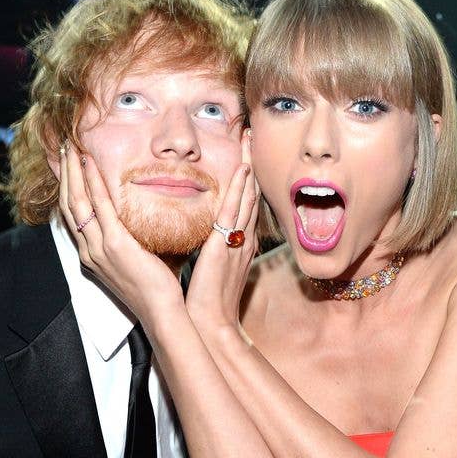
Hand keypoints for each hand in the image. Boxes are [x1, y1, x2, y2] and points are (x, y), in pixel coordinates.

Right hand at [58, 143, 183, 328]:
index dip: (67, 188)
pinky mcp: (115, 244)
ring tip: (71, 147)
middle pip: (69, 204)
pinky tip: (90, 163)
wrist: (161, 312)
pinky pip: (100, 206)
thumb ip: (137, 236)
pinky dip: (93, 182)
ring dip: (73, 171)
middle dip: (65, 174)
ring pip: (77, 202)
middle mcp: (90, 251)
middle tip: (64, 147)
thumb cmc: (157, 288)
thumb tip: (150, 214)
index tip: (67, 165)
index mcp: (93, 256)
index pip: (72, 216)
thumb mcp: (140, 258)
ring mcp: (99, 248)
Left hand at [186, 132, 258, 332]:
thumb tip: (205, 236)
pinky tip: (242, 169)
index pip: (244, 204)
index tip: (244, 152)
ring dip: (248, 166)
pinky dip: (240, 189)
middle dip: (251, 163)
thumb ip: (212, 248)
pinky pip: (235, 212)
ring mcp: (237, 241)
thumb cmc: (207, 300)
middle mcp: (243, 239)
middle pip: (250, 193)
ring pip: (246, 197)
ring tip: (248, 140)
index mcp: (239, 243)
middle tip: (251, 134)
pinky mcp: (225, 246)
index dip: (246, 177)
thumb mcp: (211, 267)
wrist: (210, 322)